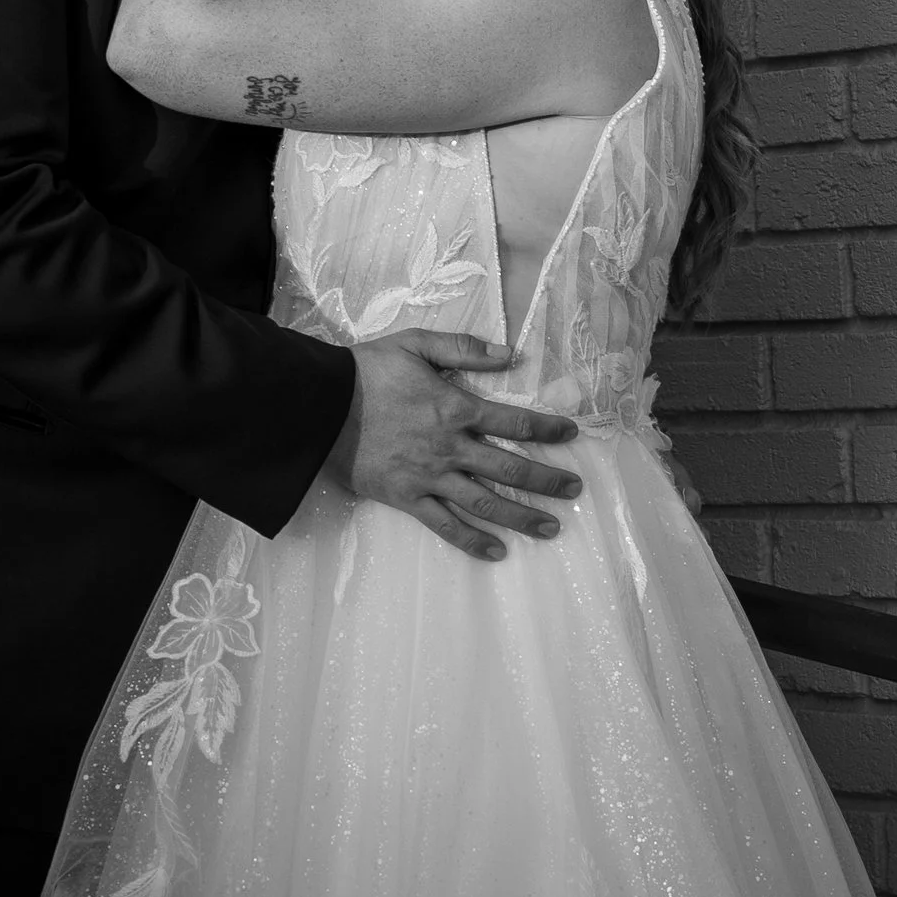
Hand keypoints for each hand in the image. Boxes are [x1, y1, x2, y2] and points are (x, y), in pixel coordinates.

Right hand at [332, 330, 580, 562]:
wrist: (320, 408)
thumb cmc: (368, 371)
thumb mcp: (416, 344)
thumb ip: (464, 349)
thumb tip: (510, 353)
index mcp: (456, 408)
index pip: (515, 421)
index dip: (547, 428)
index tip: (572, 433)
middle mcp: (450, 448)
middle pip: (509, 468)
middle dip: (546, 480)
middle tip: (575, 489)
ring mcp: (430, 478)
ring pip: (485, 503)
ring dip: (521, 516)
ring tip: (551, 527)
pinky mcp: (407, 499)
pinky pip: (445, 526)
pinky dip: (472, 541)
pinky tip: (496, 552)